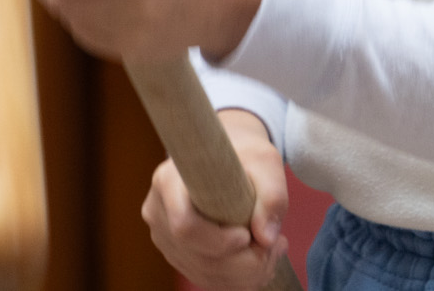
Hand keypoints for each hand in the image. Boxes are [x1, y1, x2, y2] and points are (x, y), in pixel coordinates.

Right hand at [144, 109, 290, 290]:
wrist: (226, 158)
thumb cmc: (244, 155)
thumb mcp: (265, 162)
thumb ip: (271, 196)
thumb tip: (266, 238)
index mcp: (169, 180)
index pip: (184, 226)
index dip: (218, 241)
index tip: (247, 235)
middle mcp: (158, 210)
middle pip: (196, 256)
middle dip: (242, 263)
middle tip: (275, 247)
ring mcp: (163, 235)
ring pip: (202, 272)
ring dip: (244, 273)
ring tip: (271, 251)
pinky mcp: (175, 252)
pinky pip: (204, 277)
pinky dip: (236, 278)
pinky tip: (258, 259)